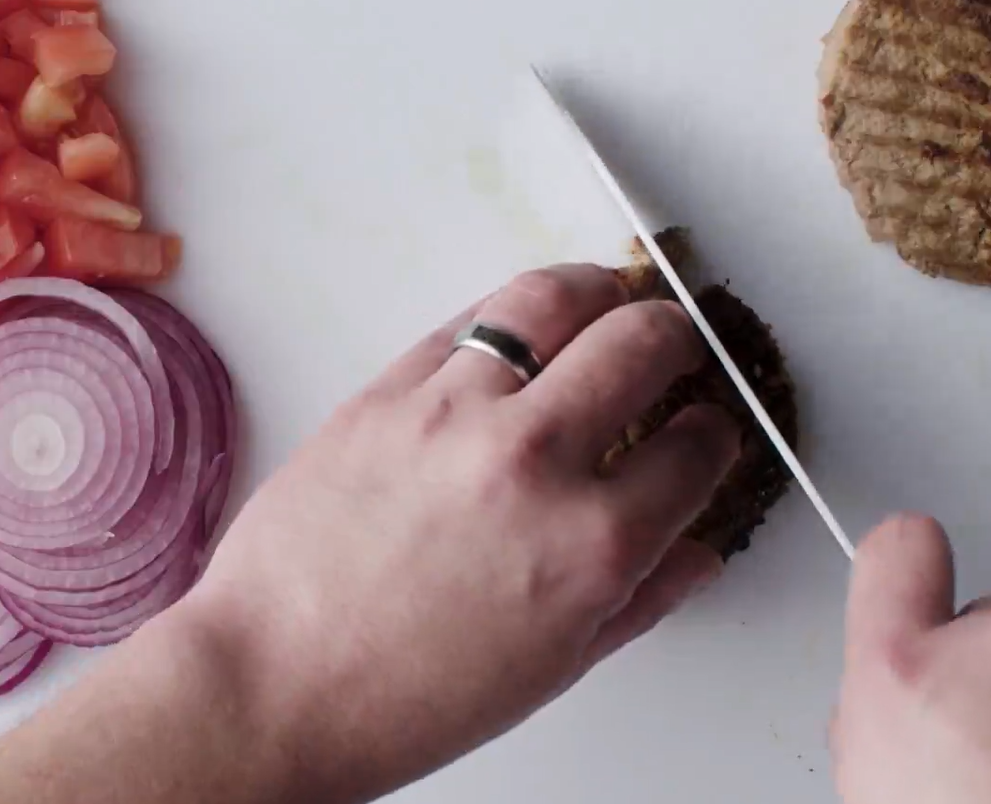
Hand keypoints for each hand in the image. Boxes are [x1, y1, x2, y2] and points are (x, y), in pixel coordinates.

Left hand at [177, 263, 739, 801]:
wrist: (273, 685)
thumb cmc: (400, 698)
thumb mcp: (554, 667)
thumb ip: (640, 597)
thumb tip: (694, 552)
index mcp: (590, 543)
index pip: (697, 447)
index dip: (717, 430)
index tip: (707, 427)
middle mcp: (531, 461)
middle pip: (643, 341)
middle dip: (678, 336)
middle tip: (675, 346)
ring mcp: (452, 415)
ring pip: (551, 299)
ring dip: (597, 292)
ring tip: (606, 300)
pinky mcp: (383, 393)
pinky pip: (463, 323)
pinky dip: (506, 318)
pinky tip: (516, 334)